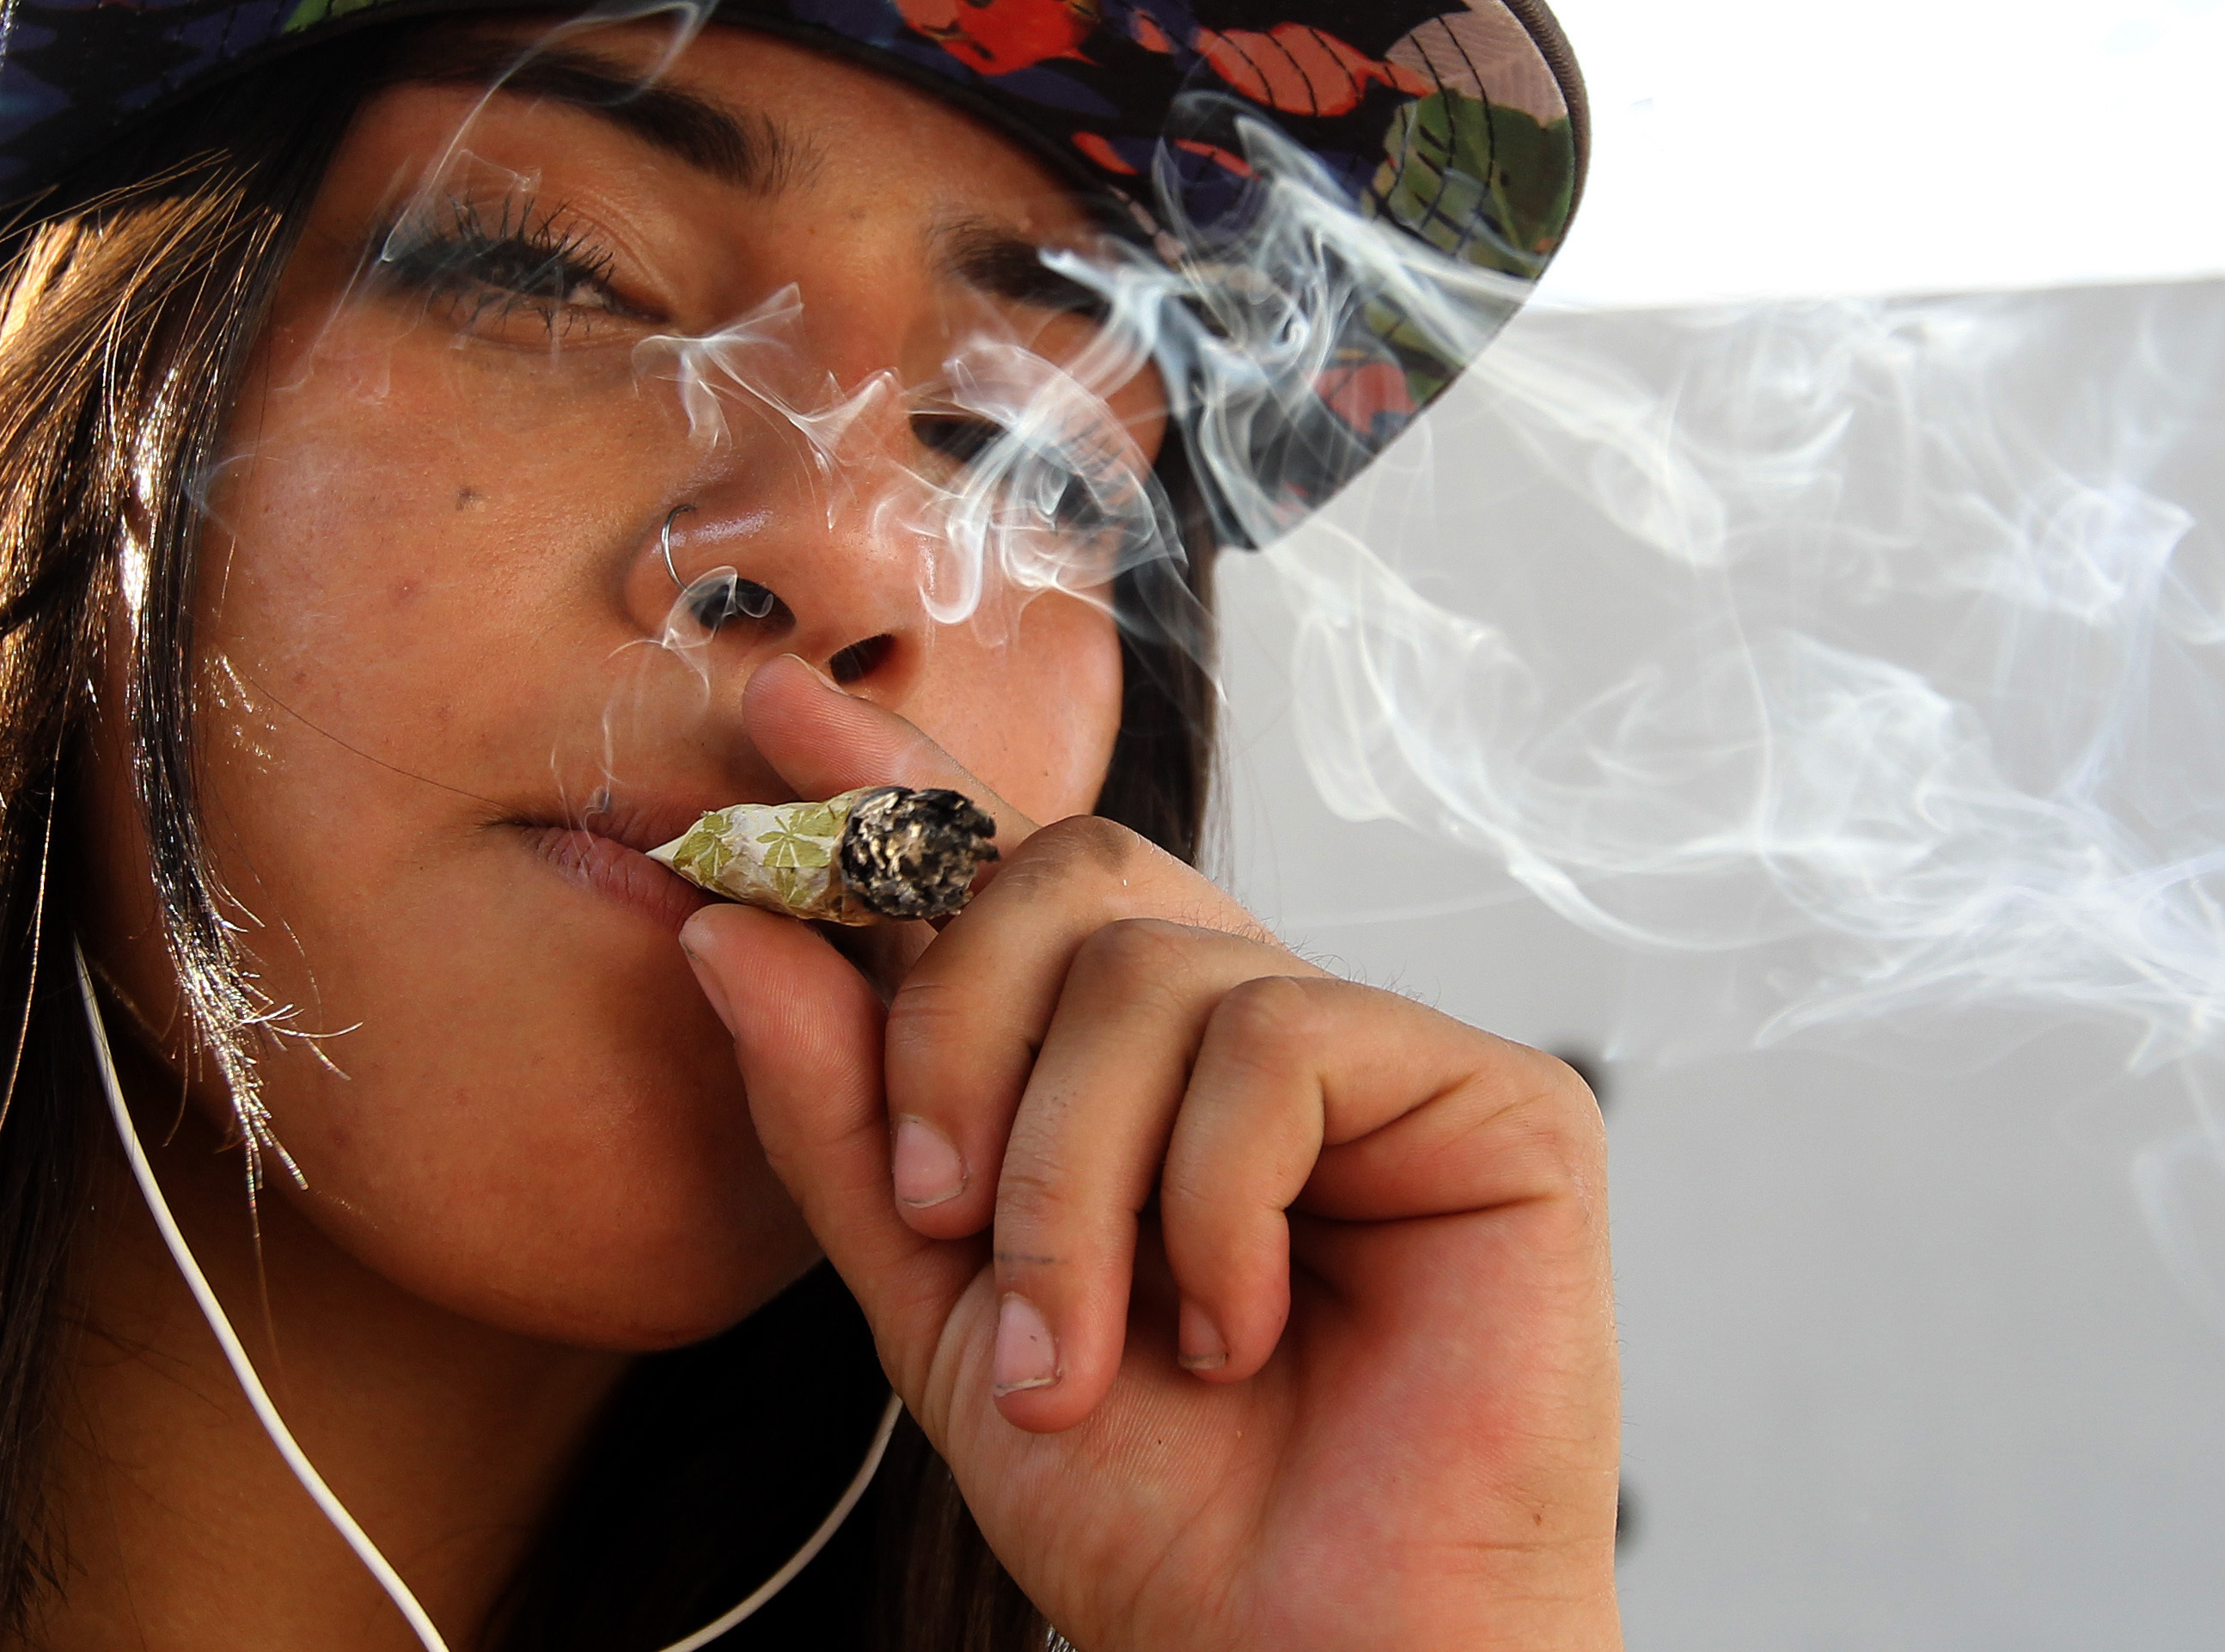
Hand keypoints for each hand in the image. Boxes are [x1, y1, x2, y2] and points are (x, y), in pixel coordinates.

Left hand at [678, 658, 1621, 1651]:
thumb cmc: (1154, 1511)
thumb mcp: (934, 1306)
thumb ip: (840, 1117)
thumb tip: (729, 931)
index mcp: (1130, 1068)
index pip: (1009, 874)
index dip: (901, 783)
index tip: (777, 714)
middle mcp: (1253, 1031)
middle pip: (1068, 873)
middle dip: (953, 1028)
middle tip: (929, 1212)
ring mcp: (1377, 1056)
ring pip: (1153, 969)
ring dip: (1069, 1182)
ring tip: (1084, 1351)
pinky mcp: (1495, 1097)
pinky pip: (1280, 1042)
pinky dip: (1209, 1204)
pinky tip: (1239, 1330)